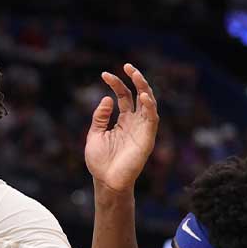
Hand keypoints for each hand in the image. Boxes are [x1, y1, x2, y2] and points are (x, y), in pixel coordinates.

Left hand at [85, 63, 158, 194]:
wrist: (106, 181)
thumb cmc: (100, 161)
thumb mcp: (95, 134)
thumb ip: (100, 116)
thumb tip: (107, 98)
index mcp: (122, 121)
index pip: (123, 96)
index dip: (116, 84)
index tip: (104, 74)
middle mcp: (134, 122)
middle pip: (138, 96)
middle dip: (135, 80)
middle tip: (127, 66)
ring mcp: (141, 129)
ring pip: (148, 104)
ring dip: (144, 88)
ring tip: (136, 75)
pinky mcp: (147, 138)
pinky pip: (152, 119)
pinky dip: (149, 107)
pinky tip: (142, 96)